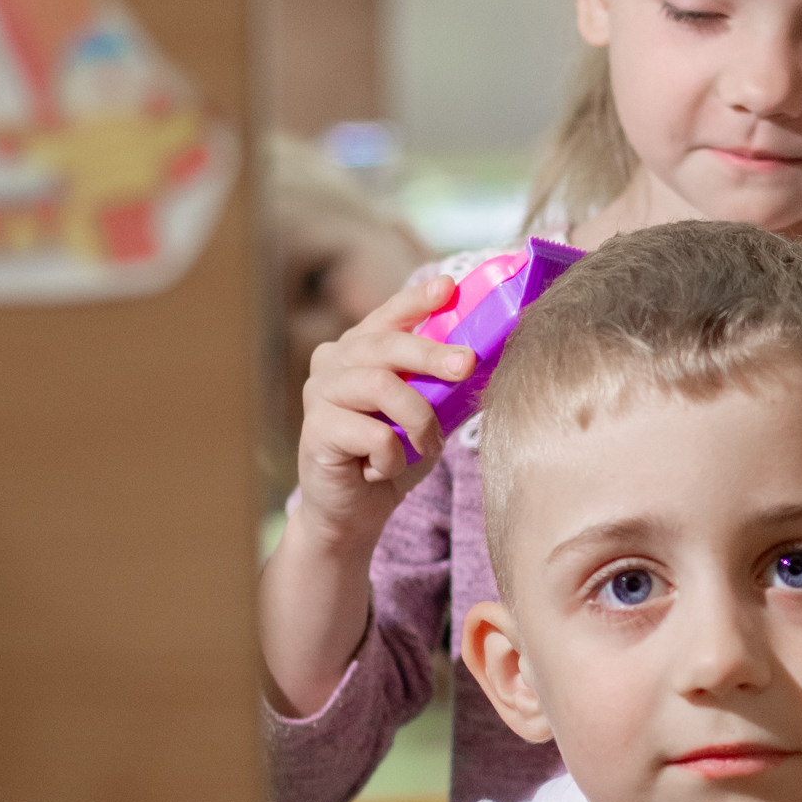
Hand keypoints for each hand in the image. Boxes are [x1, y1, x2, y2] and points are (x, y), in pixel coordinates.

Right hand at [292, 274, 470, 549]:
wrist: (354, 513)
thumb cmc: (391, 456)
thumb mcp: (426, 414)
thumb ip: (443, 385)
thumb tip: (485, 360)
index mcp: (359, 350)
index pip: (389, 315)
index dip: (417, 300)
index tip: (447, 287)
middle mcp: (333, 362)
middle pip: (388, 346)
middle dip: (434, 354)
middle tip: (467, 365)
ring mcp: (320, 393)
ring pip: (382, 386)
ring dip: (418, 421)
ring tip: (426, 447)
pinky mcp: (316, 430)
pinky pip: (374, 435)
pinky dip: (393, 458)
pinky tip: (380, 471)